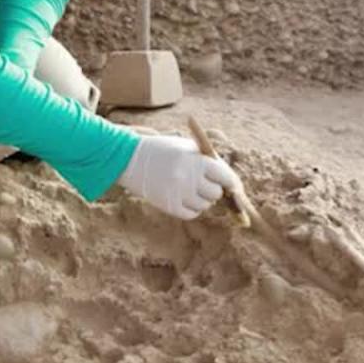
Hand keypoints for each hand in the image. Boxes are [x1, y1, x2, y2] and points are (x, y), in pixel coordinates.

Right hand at [116, 135, 240, 220]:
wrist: (130, 159)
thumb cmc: (162, 151)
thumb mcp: (186, 148)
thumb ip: (207, 162)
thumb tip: (229, 181)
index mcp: (196, 161)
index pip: (225, 177)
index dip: (231, 183)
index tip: (233, 186)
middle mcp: (189, 178)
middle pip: (216, 193)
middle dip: (214, 190)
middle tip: (205, 185)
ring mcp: (178, 194)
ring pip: (205, 205)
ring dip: (202, 200)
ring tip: (190, 190)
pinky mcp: (169, 206)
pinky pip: (191, 214)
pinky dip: (191, 208)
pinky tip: (183, 198)